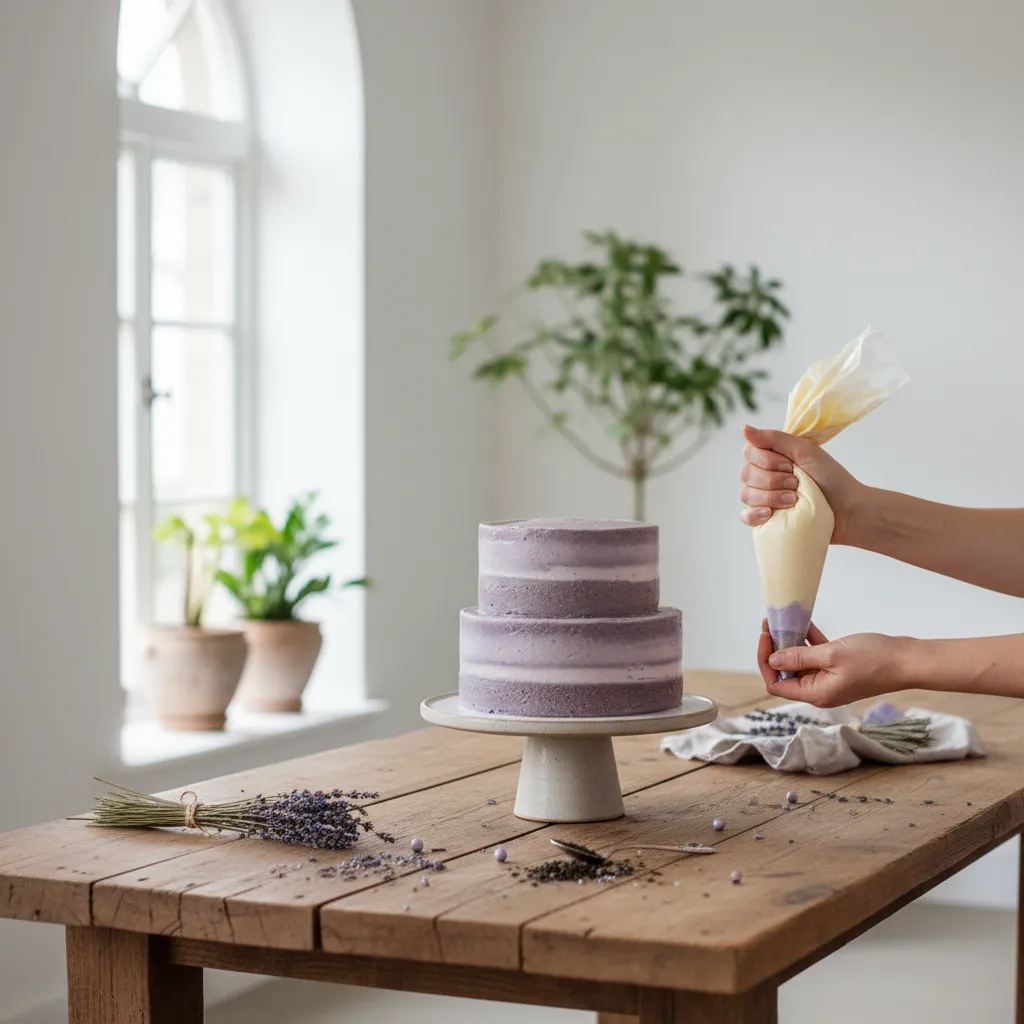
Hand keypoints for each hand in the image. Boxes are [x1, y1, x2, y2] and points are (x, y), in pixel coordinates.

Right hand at [739, 425, 864, 544]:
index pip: (749, 453)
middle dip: (773, 480)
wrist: (848, 510)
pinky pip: (745, 517)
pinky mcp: (766, 520)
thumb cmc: (831, 478)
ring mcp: (763, 499)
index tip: (790, 465)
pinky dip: (754, 515)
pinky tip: (769, 514)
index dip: (767, 460)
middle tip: (797, 483)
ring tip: (793, 500)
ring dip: (771, 497)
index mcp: (771, 458)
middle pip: (746, 474)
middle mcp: (764, 477)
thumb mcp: (805, 451)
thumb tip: (743, 427)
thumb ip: (774, 438)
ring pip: (746, 495)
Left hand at [757, 618, 908, 706]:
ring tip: (781, 620)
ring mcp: (829, 679)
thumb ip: (799, 657)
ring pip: (800, 661)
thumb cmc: (875, 660)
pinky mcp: (838, 668)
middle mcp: (820, 690)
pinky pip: (816, 655)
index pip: (776, 684)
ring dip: (790, 642)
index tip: (766, 637)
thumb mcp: (831, 655)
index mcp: (816, 694)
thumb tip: (772, 661)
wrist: (908, 660)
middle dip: (775, 649)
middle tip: (770, 624)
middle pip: (785, 672)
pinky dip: (808, 640)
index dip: (766, 662)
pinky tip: (804, 623)